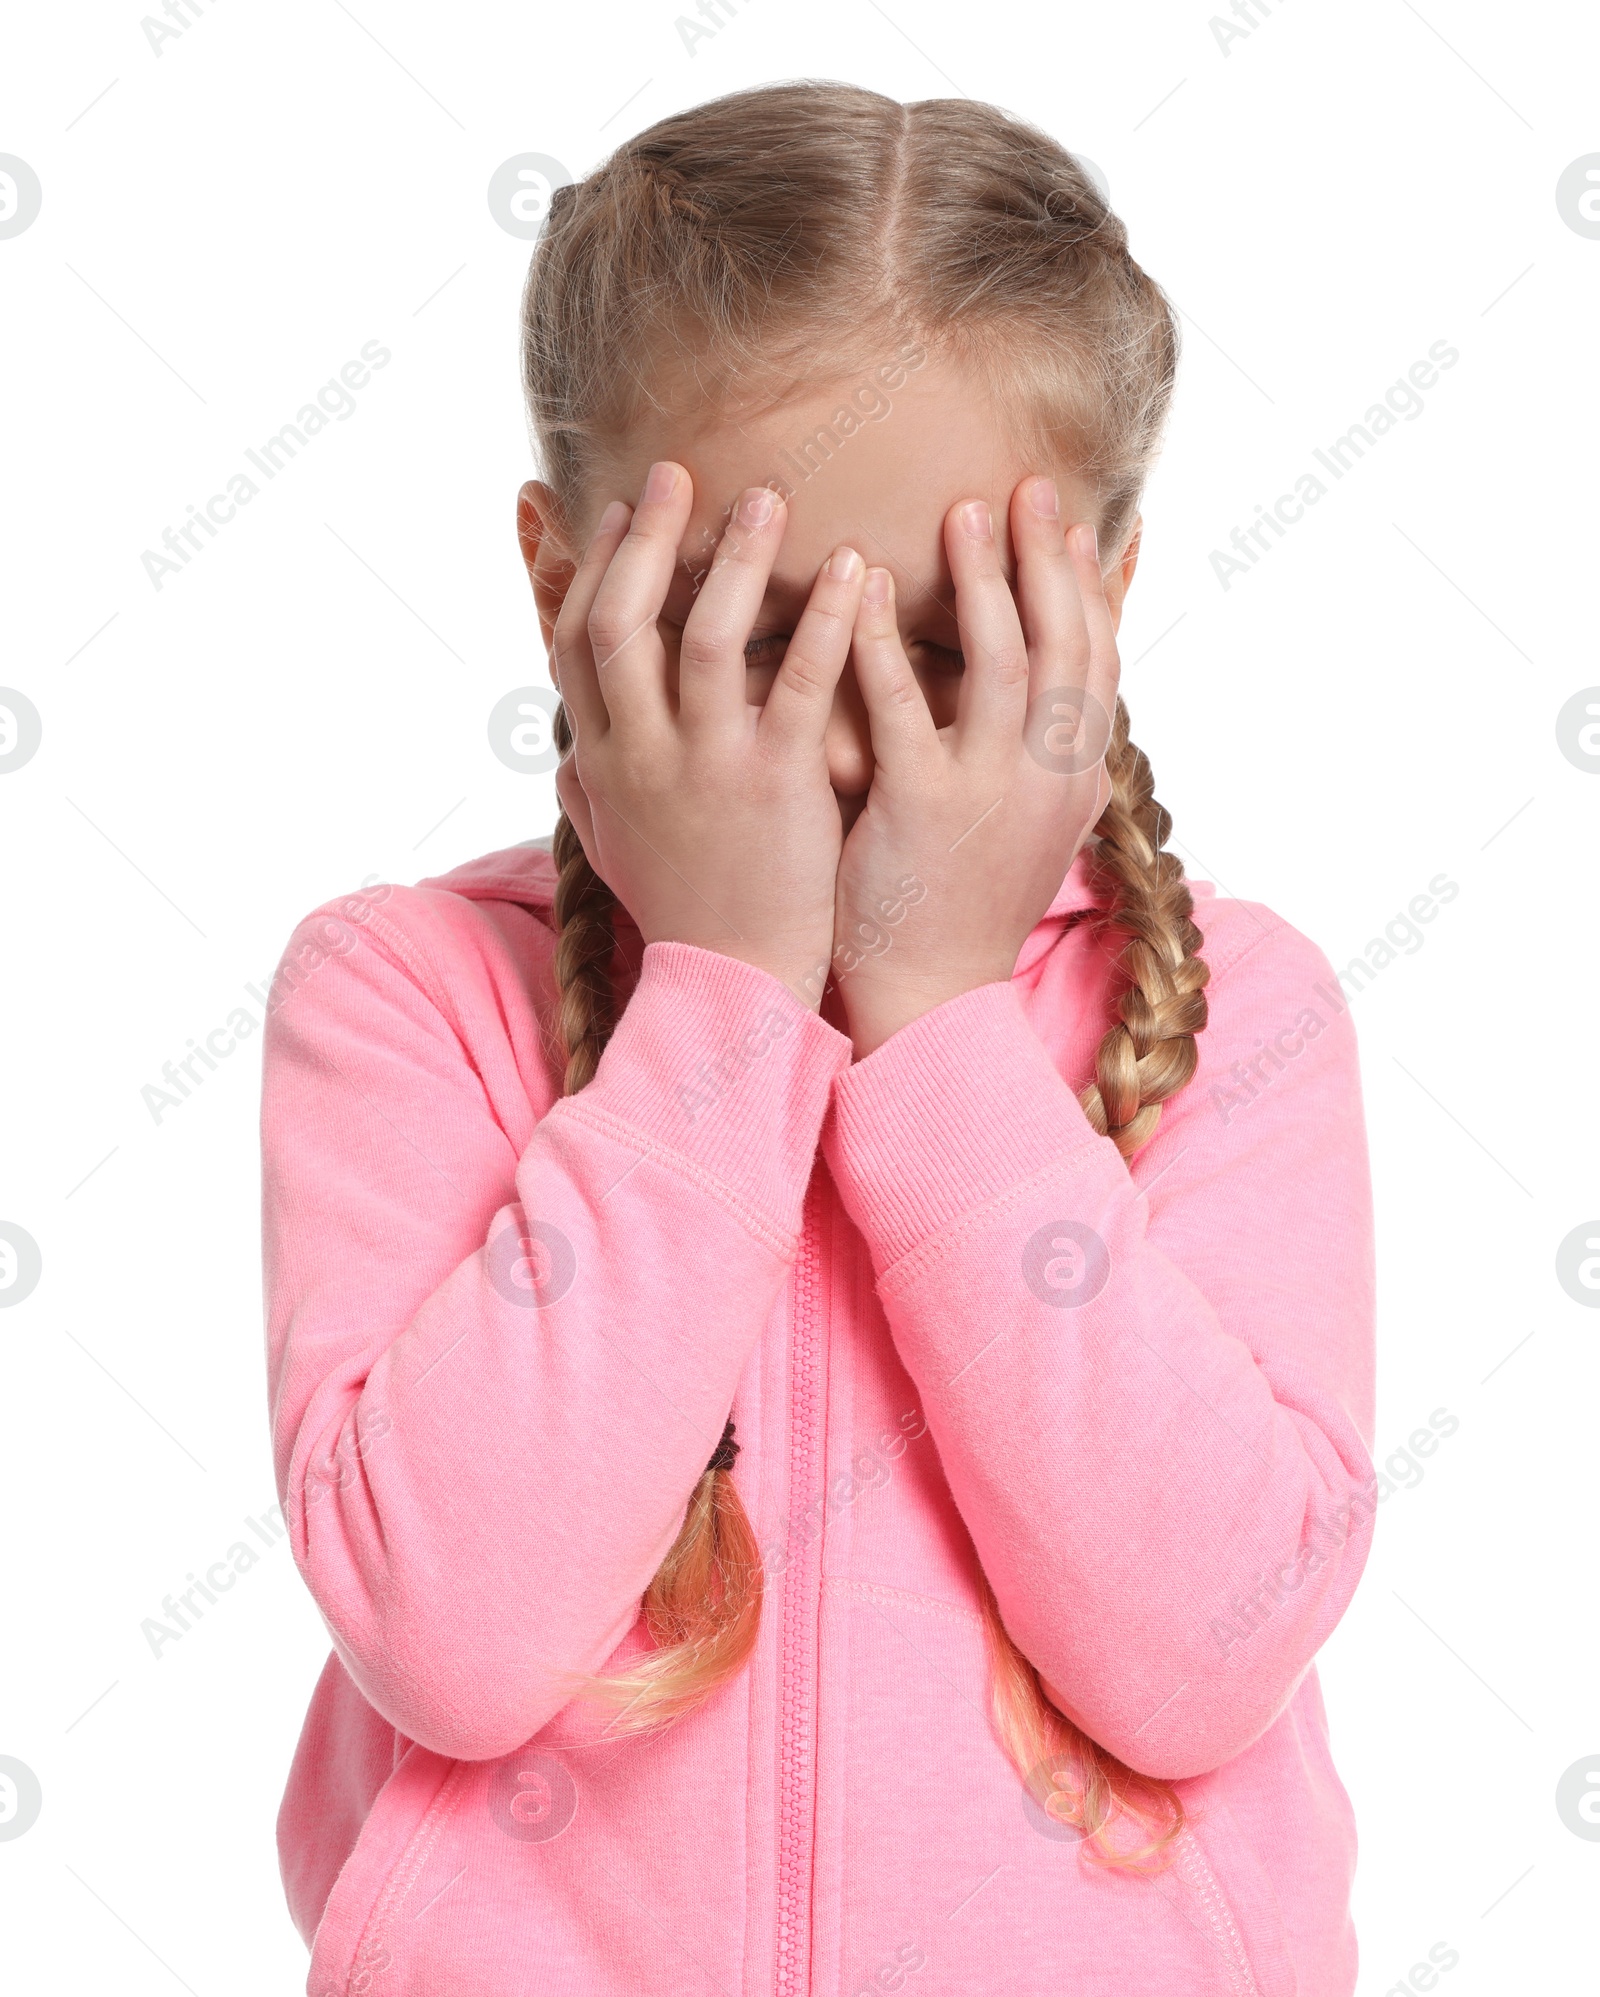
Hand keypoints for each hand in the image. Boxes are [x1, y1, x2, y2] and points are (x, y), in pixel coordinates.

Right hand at [551, 460, 867, 1004]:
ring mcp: (706, 768)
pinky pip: (797, 685)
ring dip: (733, 559)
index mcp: (604, 760)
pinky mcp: (776, 786)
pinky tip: (854, 568)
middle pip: (621, 621)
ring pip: (704, 639)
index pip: (575, 642)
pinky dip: (826, 621)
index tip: (620, 513)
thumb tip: (560, 747)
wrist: (737, 984)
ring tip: (767, 497)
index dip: (594, 569)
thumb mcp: (612, 847)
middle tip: (678, 472)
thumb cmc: (683, 910)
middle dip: (646, 539)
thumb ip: (586, 787)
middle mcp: (642, 754)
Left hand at [830, 476, 1118, 1055]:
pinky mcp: (921, 809)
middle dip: (1048, 560)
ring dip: (988, 580)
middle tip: (1025, 487)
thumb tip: (1058, 691)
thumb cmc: (965, 904)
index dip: (1086, 588)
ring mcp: (991, 793)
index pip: (1098, 662)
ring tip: (963, 513)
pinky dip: (885, 642)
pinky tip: (859, 591)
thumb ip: (1048, 755)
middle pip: (1067, 645)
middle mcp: (1050, 778)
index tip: (1069, 523)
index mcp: (1077, 779)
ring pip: (1007, 664)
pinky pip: (906, 708)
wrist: (931, 998)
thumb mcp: (1034, 827)